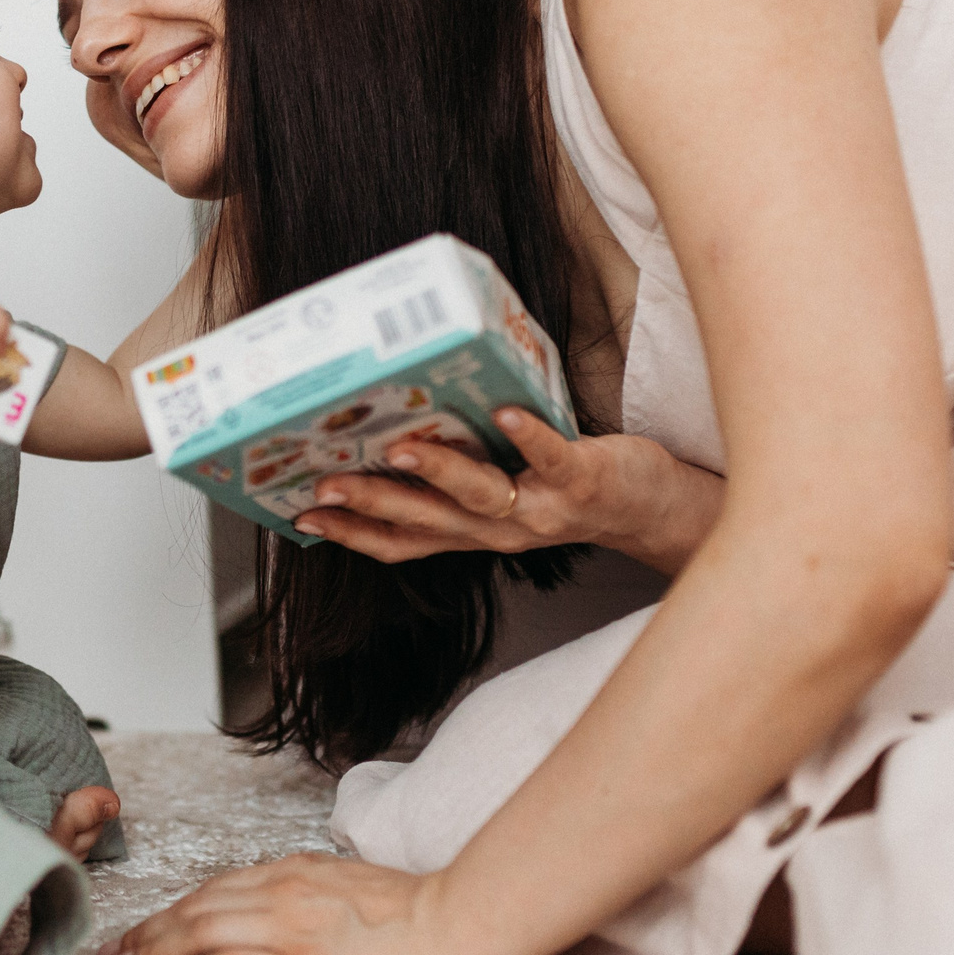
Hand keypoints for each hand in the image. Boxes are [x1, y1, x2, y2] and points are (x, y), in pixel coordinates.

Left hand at [97, 853, 473, 954]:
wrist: (458, 920)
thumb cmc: (417, 909)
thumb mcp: (352, 881)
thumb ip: (312, 887)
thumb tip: (282, 901)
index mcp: (296, 871)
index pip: (216, 888)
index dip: (173, 909)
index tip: (144, 928)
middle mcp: (282, 892)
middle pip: (195, 909)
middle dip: (149, 931)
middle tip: (113, 953)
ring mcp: (289, 928)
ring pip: (200, 933)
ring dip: (154, 953)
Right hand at [294, 407, 720, 572]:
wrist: (652, 510)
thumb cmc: (572, 488)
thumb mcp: (506, 495)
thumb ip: (457, 474)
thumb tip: (397, 430)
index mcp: (474, 532)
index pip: (400, 541)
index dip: (349, 533)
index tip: (300, 516)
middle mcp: (500, 530)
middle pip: (424, 521)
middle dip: (369, 503)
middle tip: (322, 484)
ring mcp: (540, 509)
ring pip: (479, 494)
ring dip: (436, 473)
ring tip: (399, 448)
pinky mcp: (582, 480)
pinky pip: (553, 457)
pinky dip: (529, 436)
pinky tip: (507, 413)